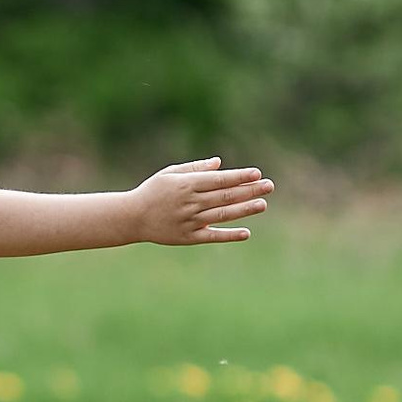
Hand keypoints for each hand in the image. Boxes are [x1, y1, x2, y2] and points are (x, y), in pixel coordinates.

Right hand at [134, 157, 273, 244]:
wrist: (131, 217)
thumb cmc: (152, 192)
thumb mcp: (170, 174)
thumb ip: (195, 168)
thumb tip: (220, 164)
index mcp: (187, 184)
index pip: (219, 180)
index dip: (239, 176)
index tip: (257, 173)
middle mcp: (190, 202)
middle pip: (225, 196)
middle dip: (249, 190)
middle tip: (269, 186)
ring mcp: (190, 221)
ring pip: (222, 215)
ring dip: (244, 209)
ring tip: (263, 204)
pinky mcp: (188, 237)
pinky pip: (212, 236)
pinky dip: (229, 235)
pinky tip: (245, 233)